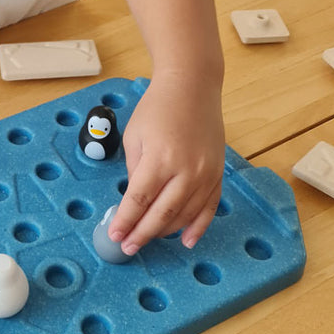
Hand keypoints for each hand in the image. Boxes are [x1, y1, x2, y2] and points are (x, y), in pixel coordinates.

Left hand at [108, 74, 224, 253]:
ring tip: (147, 240)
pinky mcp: (218, 174)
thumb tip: (134, 202)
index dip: (126, 222)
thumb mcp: (135, 136)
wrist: (193, 86)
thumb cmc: (158, 107)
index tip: (115, 235)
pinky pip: (210, 208)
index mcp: (160, 159)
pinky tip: (186, 241)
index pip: (139, 201)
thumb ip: (135, 171)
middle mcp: (187, 169)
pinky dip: (198, 227)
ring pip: (185, 215)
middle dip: (141, 234)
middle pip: (162, 213)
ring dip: (164, 232)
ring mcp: (206, 173)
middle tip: (127, 247)